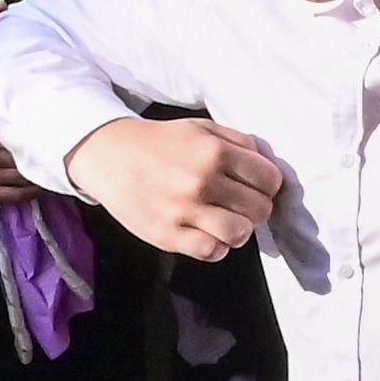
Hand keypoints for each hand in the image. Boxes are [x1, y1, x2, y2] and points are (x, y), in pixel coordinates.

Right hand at [68, 116, 289, 259]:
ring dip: (239, 230)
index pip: (270, 179)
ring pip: (239, 234)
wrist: (108, 155)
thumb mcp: (201, 128)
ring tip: (226, 220)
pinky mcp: (168, 235)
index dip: (269, 185)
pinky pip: (211, 252)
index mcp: (215, 152)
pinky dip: (216, 247)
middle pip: (260, 209)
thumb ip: (239, 142)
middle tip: (240, 204)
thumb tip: (270, 163)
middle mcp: (203, 182)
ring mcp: (184, 211)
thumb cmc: (159, 142)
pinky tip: (207, 233)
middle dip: (256, 208)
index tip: (258, 187)